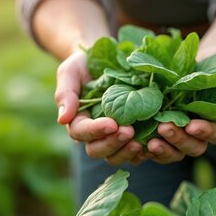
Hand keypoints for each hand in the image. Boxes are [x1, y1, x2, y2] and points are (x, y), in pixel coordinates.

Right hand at [55, 50, 149, 164]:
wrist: (104, 60)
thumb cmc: (83, 65)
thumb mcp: (70, 72)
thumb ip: (65, 94)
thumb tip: (62, 120)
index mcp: (76, 121)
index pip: (81, 132)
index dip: (95, 131)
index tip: (111, 124)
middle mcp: (93, 134)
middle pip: (97, 150)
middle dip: (112, 143)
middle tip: (129, 131)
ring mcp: (111, 136)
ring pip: (115, 156)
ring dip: (127, 152)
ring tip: (142, 142)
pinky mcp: (129, 136)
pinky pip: (133, 152)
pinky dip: (142, 152)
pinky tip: (153, 143)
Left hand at [147, 46, 215, 163]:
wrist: (201, 62)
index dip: (207, 132)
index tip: (193, 126)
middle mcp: (203, 132)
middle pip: (195, 147)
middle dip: (180, 140)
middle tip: (165, 128)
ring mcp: (184, 134)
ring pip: (176, 152)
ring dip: (164, 148)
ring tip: (150, 141)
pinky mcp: (166, 131)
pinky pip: (159, 146)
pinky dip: (149, 148)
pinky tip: (138, 143)